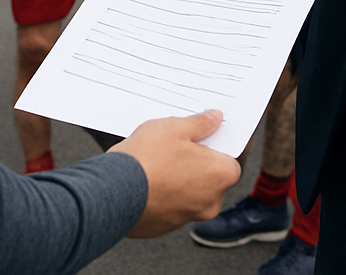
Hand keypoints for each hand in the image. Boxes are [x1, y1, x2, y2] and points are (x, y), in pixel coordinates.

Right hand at [109, 110, 240, 236]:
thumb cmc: (148, 158)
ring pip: (190, 191)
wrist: (114, 191)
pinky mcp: (164, 226)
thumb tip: (214, 119)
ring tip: (158, 158)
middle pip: (210, 176)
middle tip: (177, 143)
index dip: (217, 144)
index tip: (205, 133)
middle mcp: (209, 202)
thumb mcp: (176, 127)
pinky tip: (148, 176)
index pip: (230, 158)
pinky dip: (163, 192)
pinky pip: (170, 204)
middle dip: (197, 160)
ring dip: (179, 177)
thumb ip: (200, 123)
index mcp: (219, 175)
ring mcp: (186, 217)